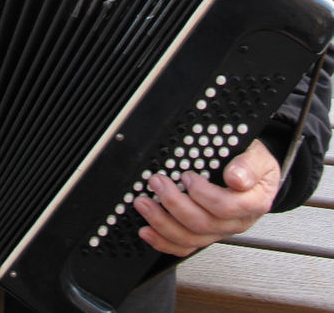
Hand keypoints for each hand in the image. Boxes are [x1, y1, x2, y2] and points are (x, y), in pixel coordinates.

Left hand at [133, 139, 280, 256]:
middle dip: (174, 204)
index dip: (203, 194)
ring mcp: (219, 231)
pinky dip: (163, 241)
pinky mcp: (206, 235)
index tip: (187, 176)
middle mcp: (235, 222)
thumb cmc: (255, 165)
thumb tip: (236, 178)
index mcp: (252, 203)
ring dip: (163, 222)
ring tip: (144, 204)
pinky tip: (148, 231)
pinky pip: (185, 246)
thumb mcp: (259, 157)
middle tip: (157, 183)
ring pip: (190, 238)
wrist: (257, 176)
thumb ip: (249, 166)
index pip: (226, 207)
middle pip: (203, 223)